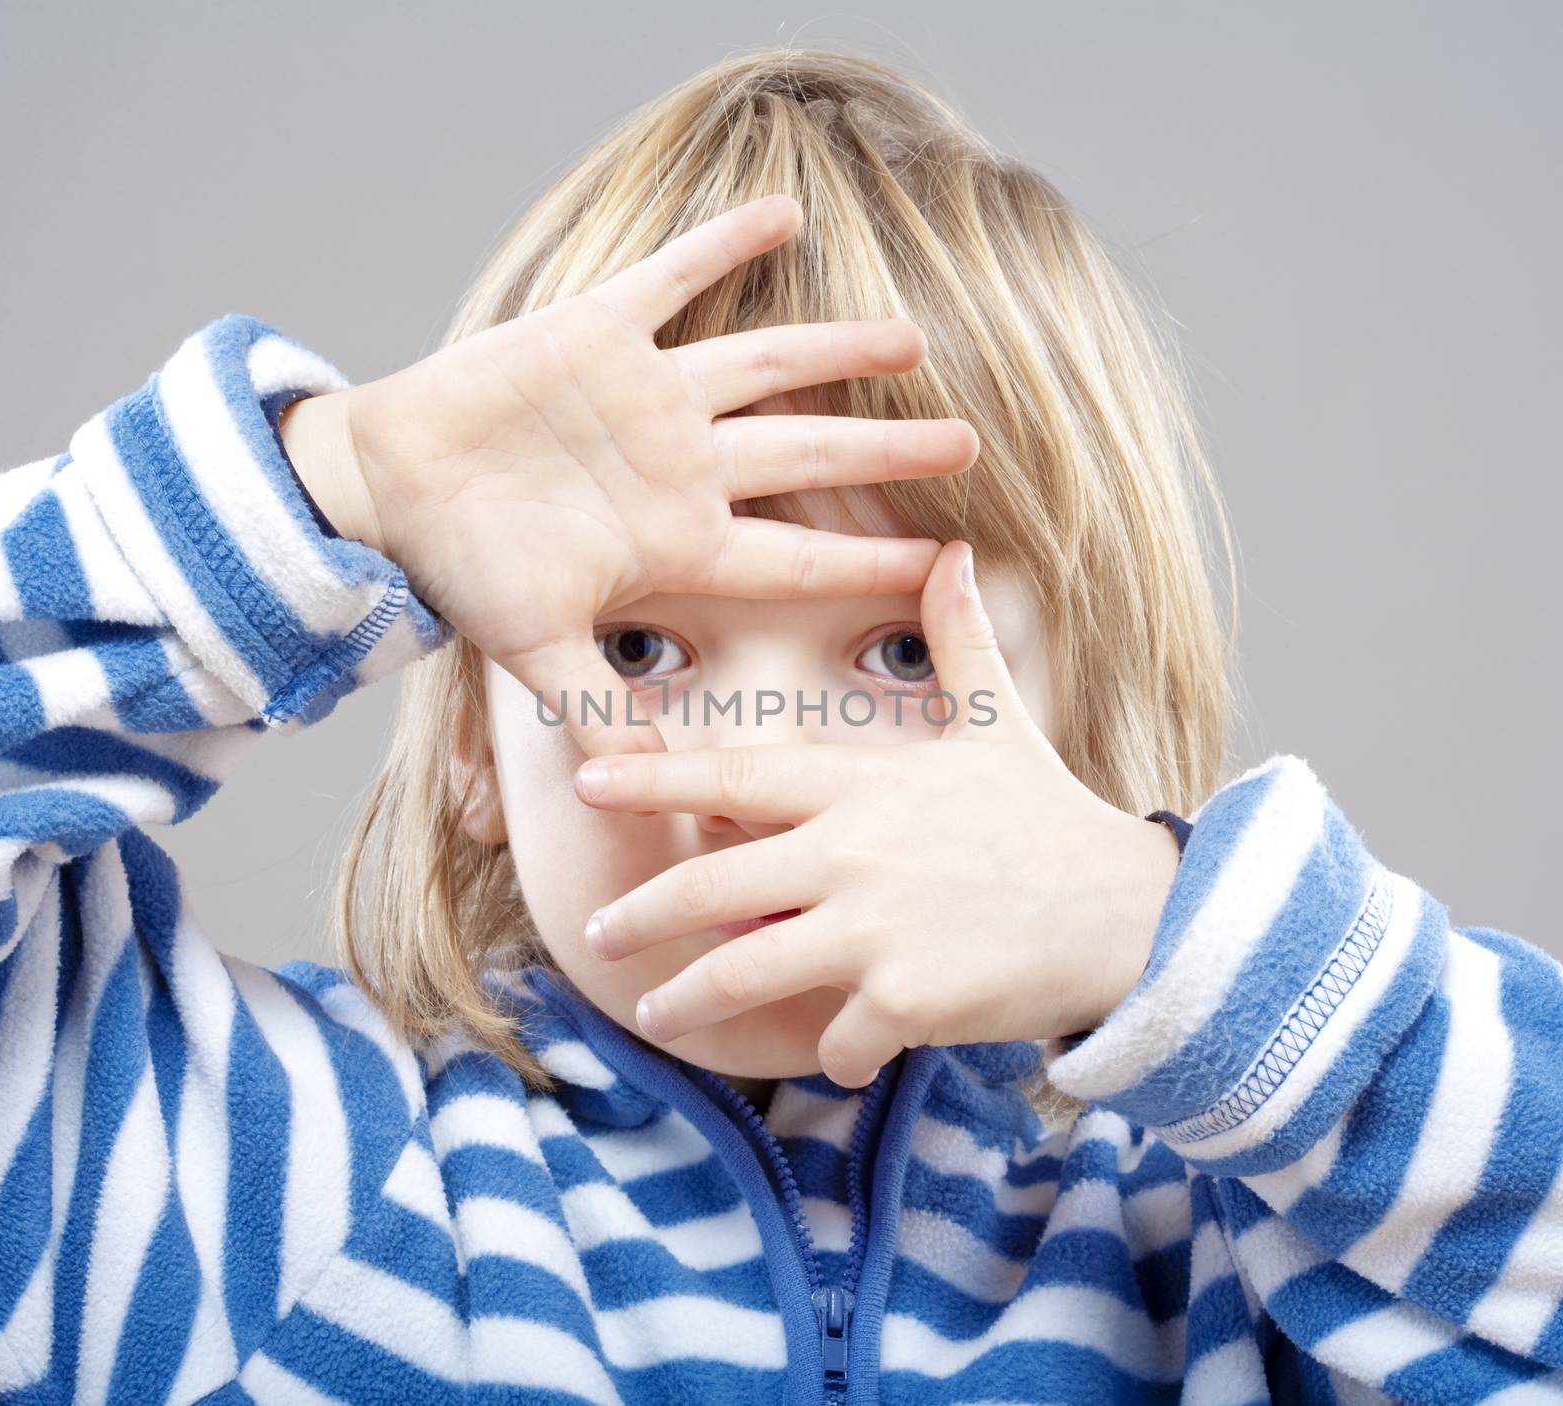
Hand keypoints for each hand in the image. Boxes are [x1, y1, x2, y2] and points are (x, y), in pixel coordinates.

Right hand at [278, 194, 979, 756]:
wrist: (392, 489)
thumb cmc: (467, 570)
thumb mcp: (537, 651)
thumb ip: (601, 712)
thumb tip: (647, 795)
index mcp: (678, 541)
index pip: (795, 557)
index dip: (868, 562)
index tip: (942, 565)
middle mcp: (682, 467)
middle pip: (808, 456)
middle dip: (887, 451)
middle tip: (971, 442)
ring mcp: (648, 399)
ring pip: (766, 365)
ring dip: (837, 349)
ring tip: (912, 339)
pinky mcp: (597, 334)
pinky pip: (672, 279)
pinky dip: (722, 244)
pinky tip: (785, 210)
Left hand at [569, 540, 1182, 1087]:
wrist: (1132, 910)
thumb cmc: (1050, 818)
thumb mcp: (1001, 722)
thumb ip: (959, 641)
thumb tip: (956, 554)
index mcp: (861, 783)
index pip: (734, 776)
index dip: (654, 778)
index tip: (588, 779)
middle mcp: (852, 850)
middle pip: (711, 887)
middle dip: (643, 915)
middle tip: (599, 932)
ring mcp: (874, 926)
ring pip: (743, 971)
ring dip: (689, 999)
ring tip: (658, 1013)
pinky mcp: (905, 1001)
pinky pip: (835, 1037)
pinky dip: (832, 1052)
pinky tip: (839, 1054)